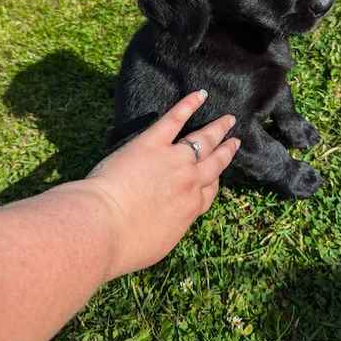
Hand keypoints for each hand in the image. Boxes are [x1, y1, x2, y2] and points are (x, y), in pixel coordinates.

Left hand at [83, 91, 239, 279]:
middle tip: (235, 140)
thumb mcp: (156, 244)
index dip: (215, 179)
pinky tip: (199, 94)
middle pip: (214, 163)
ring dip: (217, 128)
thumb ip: (168, 227)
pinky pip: (175, 119)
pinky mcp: (153, 143)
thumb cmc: (124, 245)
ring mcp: (174, 160)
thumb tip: (166, 222)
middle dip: (226, 150)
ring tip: (228, 119)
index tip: (218, 173)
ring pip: (203, 140)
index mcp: (190, 208)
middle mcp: (190, 182)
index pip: (210, 190)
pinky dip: (188, 105)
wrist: (104, 227)